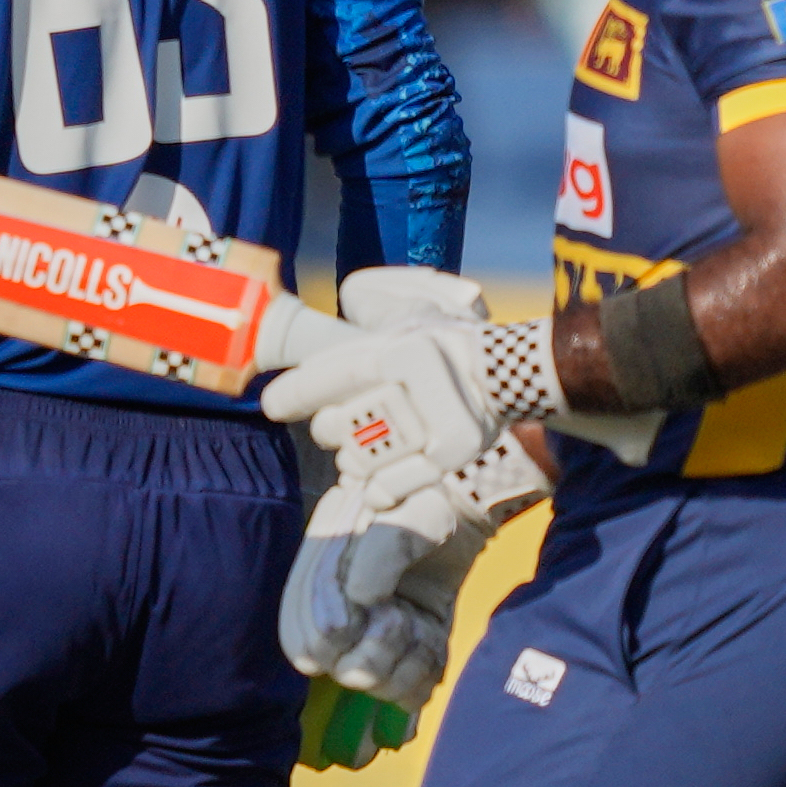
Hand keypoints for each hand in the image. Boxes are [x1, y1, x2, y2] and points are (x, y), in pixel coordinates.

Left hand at [262, 314, 563, 501]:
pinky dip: (380, 488)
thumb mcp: (408, 310)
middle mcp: (423, 381)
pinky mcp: (457, 453)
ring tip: (358, 454)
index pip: (341, 373)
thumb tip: (339, 299)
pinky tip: (373, 487)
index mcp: (405, 346)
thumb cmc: (446, 341)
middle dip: (328, 428)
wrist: (514, 372)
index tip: (271, 405)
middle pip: (345, 421)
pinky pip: (398, 482)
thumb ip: (369, 306)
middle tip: (330, 427)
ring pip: (365, 455)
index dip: (298, 391)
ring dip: (353, 460)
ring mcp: (442, 420)